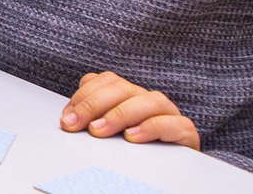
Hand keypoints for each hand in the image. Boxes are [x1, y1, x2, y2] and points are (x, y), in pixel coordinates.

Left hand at [61, 71, 200, 148]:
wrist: (172, 170)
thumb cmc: (135, 149)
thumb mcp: (109, 132)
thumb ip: (93, 119)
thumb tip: (68, 121)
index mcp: (129, 95)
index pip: (106, 81)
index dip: (84, 96)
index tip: (68, 117)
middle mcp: (148, 99)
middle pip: (122, 88)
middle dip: (94, 105)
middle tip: (77, 125)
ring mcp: (169, 113)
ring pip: (149, 101)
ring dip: (120, 114)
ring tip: (100, 131)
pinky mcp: (185, 131)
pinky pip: (173, 123)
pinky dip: (152, 127)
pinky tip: (133, 136)